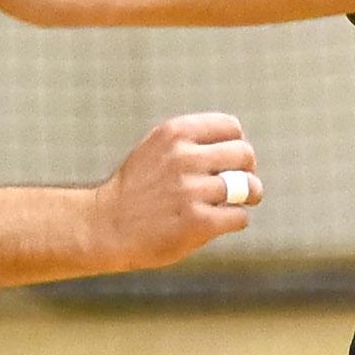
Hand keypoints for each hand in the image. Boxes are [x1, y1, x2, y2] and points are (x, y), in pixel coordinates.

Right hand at [91, 113, 261, 271]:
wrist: (105, 226)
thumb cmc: (135, 190)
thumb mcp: (155, 149)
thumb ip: (190, 142)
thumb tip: (238, 148)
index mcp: (174, 133)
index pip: (231, 127)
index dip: (236, 144)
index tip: (229, 161)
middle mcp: (183, 157)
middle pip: (244, 154)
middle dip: (247, 169)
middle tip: (241, 184)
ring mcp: (191, 190)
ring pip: (248, 187)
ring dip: (249, 196)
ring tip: (240, 202)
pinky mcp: (197, 222)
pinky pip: (239, 217)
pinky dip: (235, 220)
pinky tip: (221, 222)